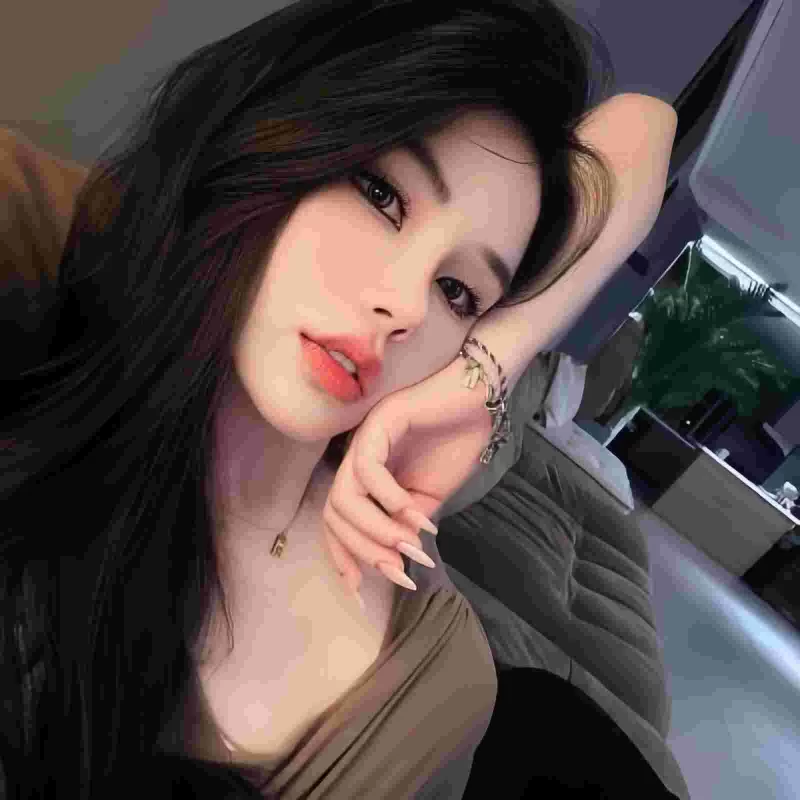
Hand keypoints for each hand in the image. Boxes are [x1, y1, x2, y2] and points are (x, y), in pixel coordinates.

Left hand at [321, 354, 494, 596]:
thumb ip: (408, 527)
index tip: (359, 592)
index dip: (343, 557)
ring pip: (344, 496)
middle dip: (362, 551)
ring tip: (408, 547)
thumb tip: (398, 562)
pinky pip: (368, 469)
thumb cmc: (455, 445)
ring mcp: (364, 440)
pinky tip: (414, 511)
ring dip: (374, 530)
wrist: (480, 403)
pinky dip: (388, 497)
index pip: (337, 522)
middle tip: (397, 571)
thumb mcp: (429, 500)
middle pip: (334, 514)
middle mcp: (355, 459)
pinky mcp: (380, 422)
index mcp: (364, 478)